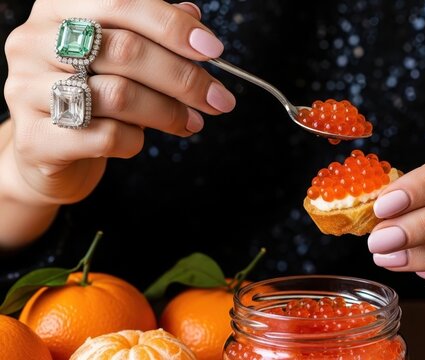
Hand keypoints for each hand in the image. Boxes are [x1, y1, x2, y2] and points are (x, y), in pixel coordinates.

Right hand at [0, 0, 234, 243]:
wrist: (47, 149)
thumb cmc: (91, 91)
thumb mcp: (120, 55)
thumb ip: (152, 32)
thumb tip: (194, 19)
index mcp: (58, 9)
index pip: (121, 2)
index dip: (172, 26)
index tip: (213, 50)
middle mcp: (34, 42)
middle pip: (125, 50)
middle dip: (183, 77)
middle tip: (218, 99)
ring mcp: (27, 89)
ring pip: (118, 95)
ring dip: (168, 112)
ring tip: (192, 122)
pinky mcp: (36, 138)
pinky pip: (104, 136)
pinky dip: (135, 140)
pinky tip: (141, 140)